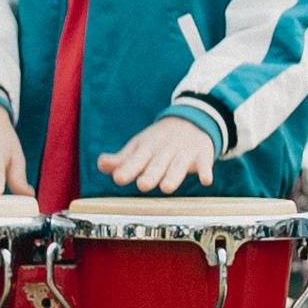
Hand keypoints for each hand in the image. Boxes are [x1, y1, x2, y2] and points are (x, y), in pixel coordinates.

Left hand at [98, 113, 218, 193]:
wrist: (191, 120)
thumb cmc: (158, 141)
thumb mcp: (138, 147)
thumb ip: (121, 160)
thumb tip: (101, 164)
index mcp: (146, 149)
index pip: (135, 160)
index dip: (127, 169)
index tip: (118, 178)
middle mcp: (164, 151)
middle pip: (156, 165)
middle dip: (150, 174)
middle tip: (143, 185)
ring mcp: (183, 153)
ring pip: (178, 166)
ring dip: (174, 176)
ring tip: (167, 187)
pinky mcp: (202, 155)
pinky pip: (204, 164)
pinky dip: (206, 171)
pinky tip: (206, 180)